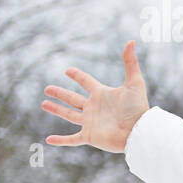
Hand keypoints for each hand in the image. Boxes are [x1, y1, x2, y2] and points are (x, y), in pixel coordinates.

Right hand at [42, 39, 150, 153]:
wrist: (139, 131)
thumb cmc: (137, 108)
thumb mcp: (134, 82)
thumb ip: (131, 62)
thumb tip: (131, 41)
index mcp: (102, 94)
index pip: (87, 82)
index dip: (77, 76)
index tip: (68, 70)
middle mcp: (94, 108)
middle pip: (73, 98)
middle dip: (60, 93)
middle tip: (47, 88)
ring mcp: (90, 122)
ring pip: (69, 115)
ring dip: (56, 110)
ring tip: (44, 103)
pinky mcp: (90, 136)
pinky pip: (72, 139)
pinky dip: (61, 141)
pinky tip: (48, 140)